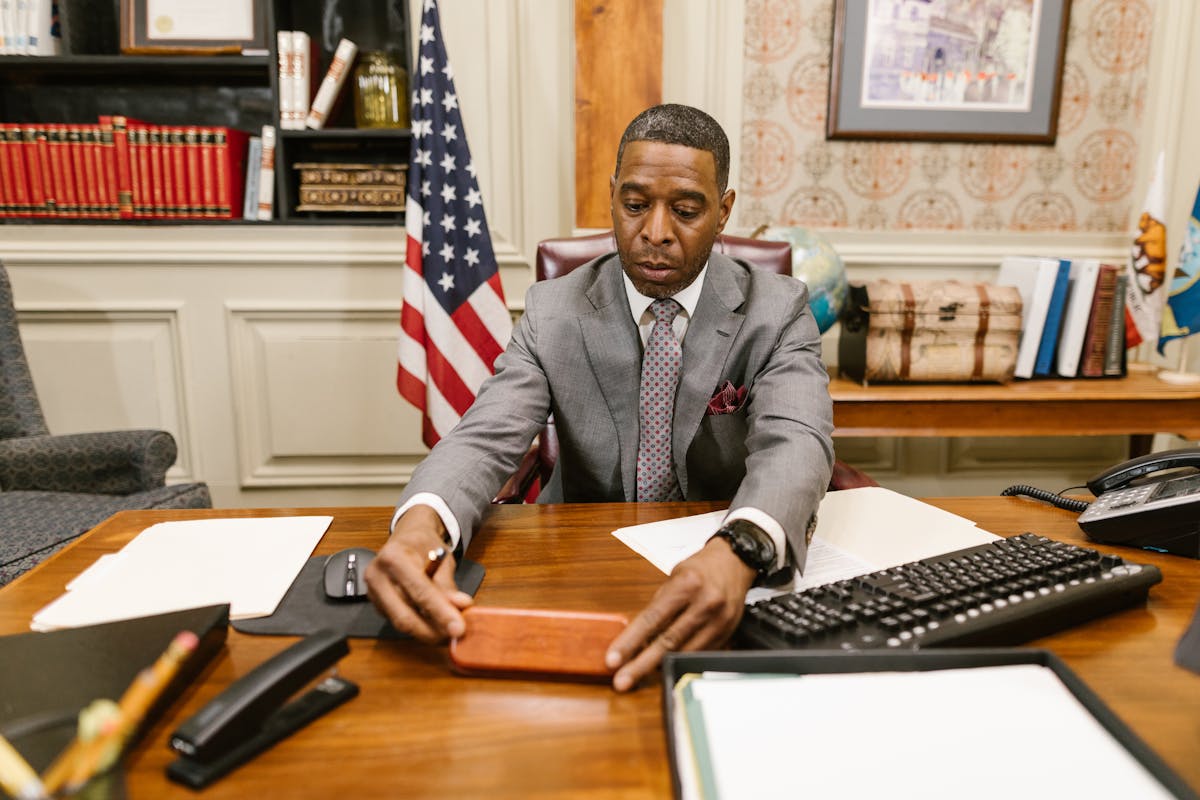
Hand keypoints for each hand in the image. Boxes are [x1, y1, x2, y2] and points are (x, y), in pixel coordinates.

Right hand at [365, 505, 472, 641]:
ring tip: (447, 631)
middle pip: (404, 615)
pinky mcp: (376, 605)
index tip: (458, 627)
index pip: (418, 591)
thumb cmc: (423, 545)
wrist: (406, 538)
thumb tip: (460, 606)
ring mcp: (372, 593)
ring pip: (401, 623)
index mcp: (393, 557)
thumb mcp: (441, 558)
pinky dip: (419, 626)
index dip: (440, 612)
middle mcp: (377, 576)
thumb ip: (448, 585)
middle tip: (455, 635)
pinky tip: (433, 624)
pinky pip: (399, 621)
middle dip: (433, 630)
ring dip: (428, 631)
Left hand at [604, 537, 754, 691]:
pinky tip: (665, 664)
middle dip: (641, 665)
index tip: (613, 659)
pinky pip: (698, 654)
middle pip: (668, 642)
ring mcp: (718, 621)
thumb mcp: (674, 576)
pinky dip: (679, 660)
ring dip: (660, 666)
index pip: (652, 619)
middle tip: (622, 681)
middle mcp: (705, 604)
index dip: (630, 642)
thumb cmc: (700, 569)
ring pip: (684, 653)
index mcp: (687, 585)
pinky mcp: (726, 634)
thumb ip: (658, 605)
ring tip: (638, 673)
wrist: (734, 563)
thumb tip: (638, 637)